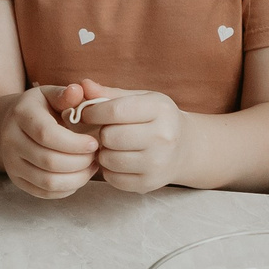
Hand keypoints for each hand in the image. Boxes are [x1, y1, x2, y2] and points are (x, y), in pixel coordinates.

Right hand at [1, 82, 99, 199]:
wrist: (10, 123)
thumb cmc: (39, 108)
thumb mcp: (50, 94)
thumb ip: (65, 94)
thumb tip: (78, 90)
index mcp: (21, 115)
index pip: (47, 135)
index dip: (74, 143)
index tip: (95, 143)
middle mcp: (11, 140)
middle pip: (48, 161)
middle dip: (79, 162)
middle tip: (96, 156)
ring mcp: (11, 163)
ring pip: (47, 182)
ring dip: (76, 178)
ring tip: (91, 166)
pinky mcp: (17, 180)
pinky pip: (45, 193)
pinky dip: (67, 188)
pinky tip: (79, 175)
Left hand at [76, 80, 186, 194]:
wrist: (185, 148)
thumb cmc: (156, 119)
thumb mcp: (140, 99)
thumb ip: (109, 94)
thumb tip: (83, 85)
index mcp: (160, 110)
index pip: (115, 110)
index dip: (93, 112)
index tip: (88, 113)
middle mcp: (163, 137)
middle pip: (110, 136)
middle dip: (102, 133)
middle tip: (107, 131)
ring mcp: (158, 163)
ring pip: (108, 159)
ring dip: (104, 152)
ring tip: (114, 146)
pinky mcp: (149, 183)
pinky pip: (113, 178)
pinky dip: (110, 169)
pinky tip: (120, 160)